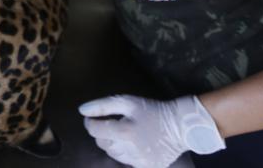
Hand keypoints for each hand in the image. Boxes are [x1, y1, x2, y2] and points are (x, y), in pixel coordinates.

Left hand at [80, 94, 224, 167]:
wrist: (180, 126)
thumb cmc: (153, 111)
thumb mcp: (128, 101)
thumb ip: (103, 105)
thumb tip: (82, 111)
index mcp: (123, 132)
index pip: (94, 130)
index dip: (90, 123)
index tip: (92, 118)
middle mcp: (129, 150)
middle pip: (102, 143)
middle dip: (103, 133)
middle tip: (114, 124)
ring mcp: (138, 161)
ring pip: (113, 154)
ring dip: (114, 143)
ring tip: (126, 133)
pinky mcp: (146, 167)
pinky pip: (126, 162)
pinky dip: (126, 154)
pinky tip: (134, 144)